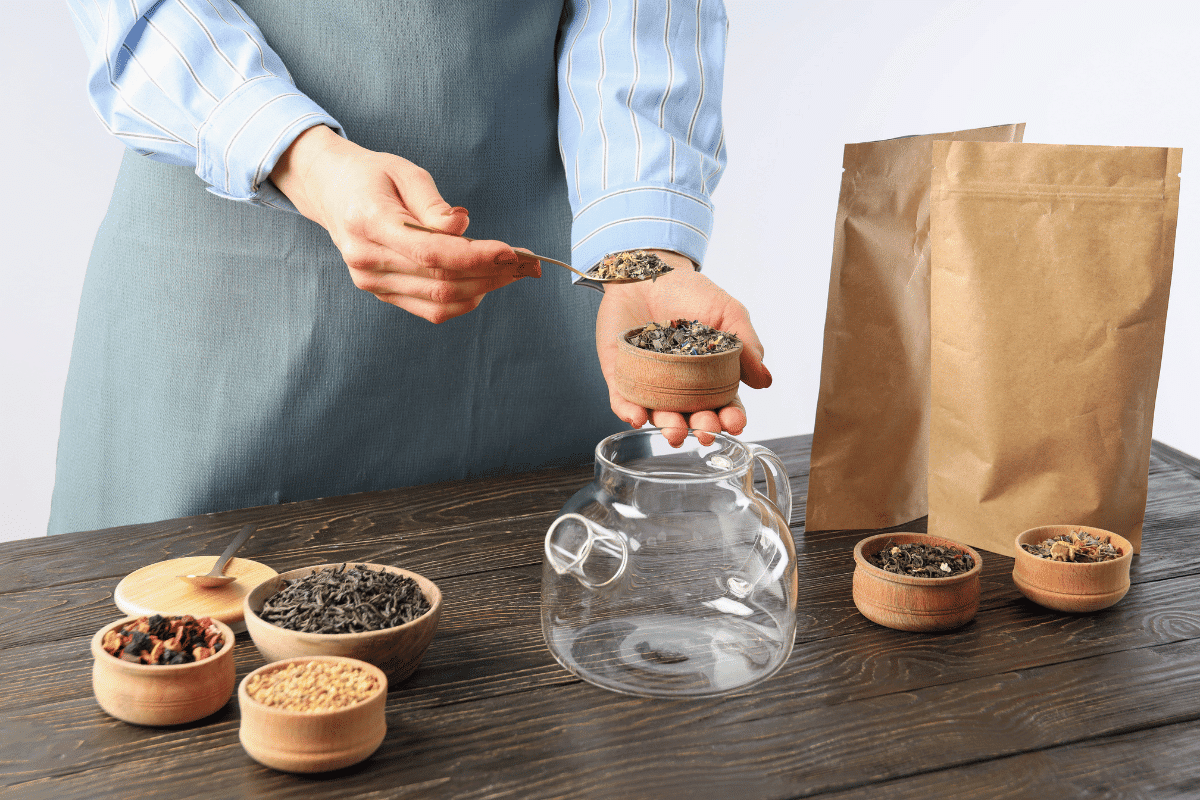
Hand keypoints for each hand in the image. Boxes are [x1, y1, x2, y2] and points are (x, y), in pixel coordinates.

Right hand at [269, 125, 538, 322]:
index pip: (432, 252)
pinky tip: (487, 282)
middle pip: (442, 281)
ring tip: (515, 271)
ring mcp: (372, 282)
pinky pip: (431, 309)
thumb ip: (433, 203)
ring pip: (441, 301)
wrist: (331, 191)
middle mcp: (367, 259)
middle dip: (493, 273)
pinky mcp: (381, 293)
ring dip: (486, 288)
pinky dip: (465, 300)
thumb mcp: (404, 172)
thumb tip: (463, 227)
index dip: (477, 256)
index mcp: (369, 222)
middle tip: (529, 261)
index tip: (512, 252)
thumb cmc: (372, 175)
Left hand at [596, 251, 771, 445]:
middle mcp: (681, 386)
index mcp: (710, 376)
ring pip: (659, 415)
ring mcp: (650, 383)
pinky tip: (638, 417)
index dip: (730, 417)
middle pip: (693, 416)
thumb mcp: (727, 312)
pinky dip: (629, 412)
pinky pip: (623, 400)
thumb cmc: (690, 291)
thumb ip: (746, 344)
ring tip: (675, 432)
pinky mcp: (620, 375)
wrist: (647, 270)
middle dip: (701, 428)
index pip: (723, 404)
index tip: (735, 423)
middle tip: (705, 431)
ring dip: (668, 427)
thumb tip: (765, 380)